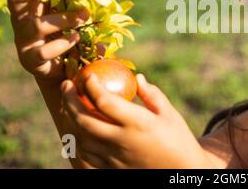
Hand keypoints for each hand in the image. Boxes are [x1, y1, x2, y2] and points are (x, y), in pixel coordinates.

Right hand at [7, 0, 89, 82]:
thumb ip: (69, 2)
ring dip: (64, 18)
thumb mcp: (67, 18)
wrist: (61, 72)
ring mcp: (24, 42)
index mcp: (27, 10)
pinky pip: (44, 50)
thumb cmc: (65, 38)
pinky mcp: (32, 60)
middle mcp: (21, 23)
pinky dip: (63, 43)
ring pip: (37, 25)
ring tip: (84, 16)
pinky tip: (77, 38)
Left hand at [61, 74, 211, 168]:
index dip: (92, 85)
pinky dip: (76, 139)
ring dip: (70, 119)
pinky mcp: (110, 170)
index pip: (105, 101)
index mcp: (138, 124)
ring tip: (69, 104)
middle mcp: (121, 141)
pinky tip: (77, 127)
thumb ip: (152, 95)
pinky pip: (85, 154)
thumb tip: (137, 77)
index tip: (88, 74)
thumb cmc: (178, 139)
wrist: (181, 172)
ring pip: (80, 138)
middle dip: (70, 100)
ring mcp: (113, 158)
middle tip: (66, 85)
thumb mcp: (170, 114)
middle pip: (84, 119)